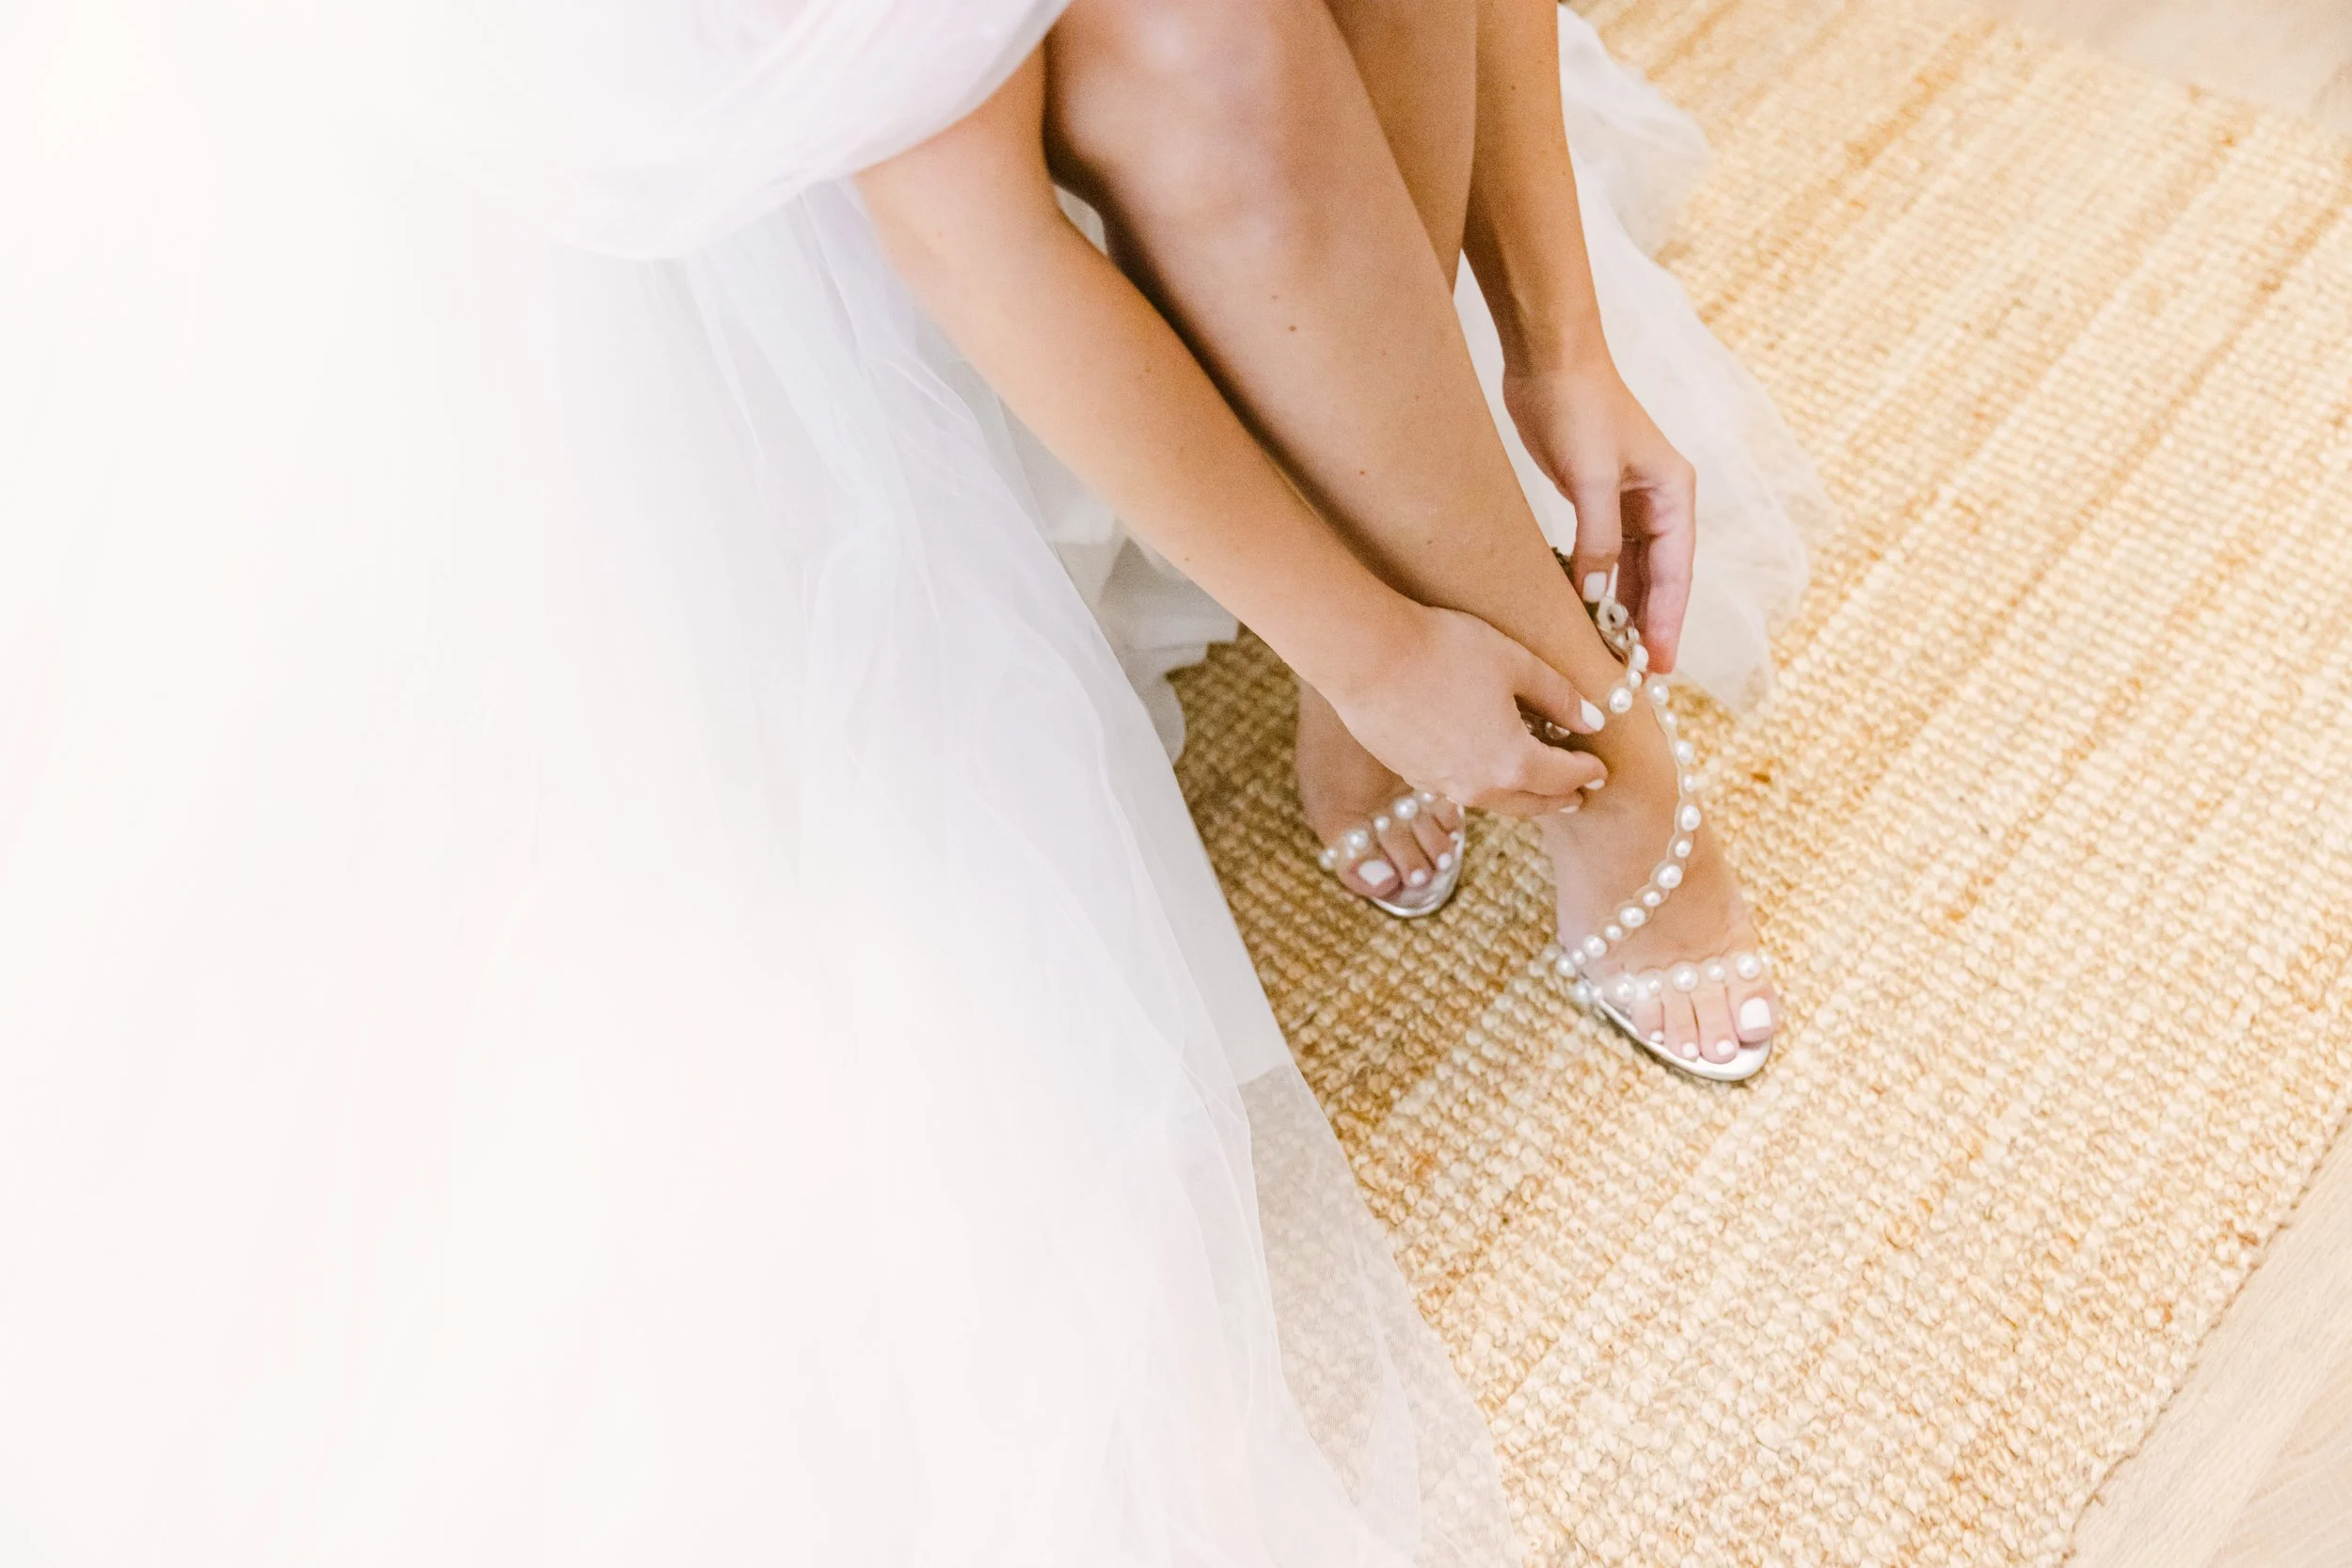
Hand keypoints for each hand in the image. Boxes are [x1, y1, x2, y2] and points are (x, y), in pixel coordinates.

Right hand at [1322, 604, 1607, 817]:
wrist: (1367, 656)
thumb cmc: (1444, 651)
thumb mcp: (1516, 663)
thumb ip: (1559, 696)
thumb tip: (1591, 720)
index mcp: (1513, 761)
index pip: (1564, 776)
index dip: (1587, 772)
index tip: (1601, 768)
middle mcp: (1479, 786)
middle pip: (1531, 803)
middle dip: (1558, 798)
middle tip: (1576, 793)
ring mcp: (1442, 785)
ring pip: (1494, 802)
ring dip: (1521, 797)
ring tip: (1534, 786)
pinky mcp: (1413, 775)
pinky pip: (1460, 791)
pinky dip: (1483, 785)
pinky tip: (1483, 767)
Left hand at [1501, 354, 1696, 671]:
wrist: (1548, 359)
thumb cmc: (1578, 405)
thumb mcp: (1590, 476)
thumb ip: (1597, 539)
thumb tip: (1599, 598)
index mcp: (1673, 492)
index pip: (1676, 571)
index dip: (1668, 622)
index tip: (1661, 665)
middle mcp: (1659, 500)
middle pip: (1660, 577)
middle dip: (1650, 625)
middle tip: (1637, 677)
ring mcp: (1628, 500)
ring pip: (1633, 570)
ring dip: (1624, 610)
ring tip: (1614, 656)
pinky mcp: (1597, 498)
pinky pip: (1605, 555)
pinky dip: (1599, 585)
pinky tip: (1588, 614)